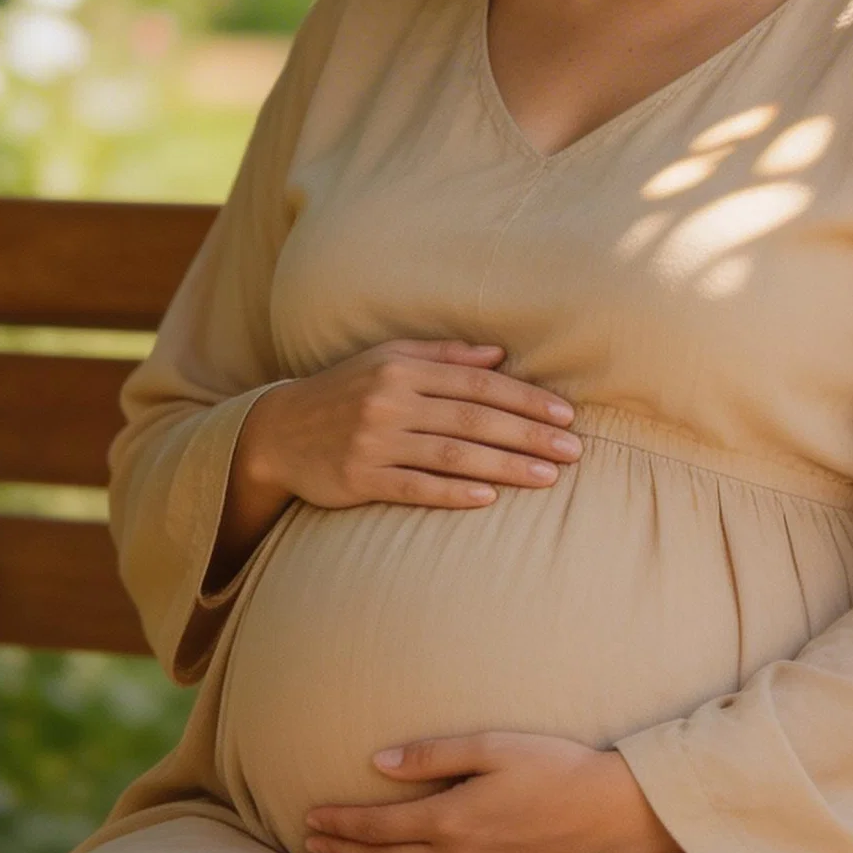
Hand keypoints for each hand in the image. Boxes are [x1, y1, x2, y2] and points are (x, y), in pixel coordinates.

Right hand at [209, 340, 581, 583]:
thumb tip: (500, 354)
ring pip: (452, 454)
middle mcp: (390, 402)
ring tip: (548, 478)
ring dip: (505, 466)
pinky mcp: (360, 479)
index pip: (476, 383)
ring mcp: (374, 442)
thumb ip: (442, 356)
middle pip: (473, 418)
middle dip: (528, 435)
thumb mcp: (386, 360)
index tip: (564, 416)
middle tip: (573, 451)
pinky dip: (453, 493)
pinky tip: (489, 499)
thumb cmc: (345, 392)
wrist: (278, 432)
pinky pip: (415, 487)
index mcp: (402, 369)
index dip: (524, 399)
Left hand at [303, 733, 682, 852]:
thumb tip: (378, 763)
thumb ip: (433, 755)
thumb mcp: (495, 746)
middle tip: (308, 842)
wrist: (617, 815)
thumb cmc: (559, 769)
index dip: (339, 822)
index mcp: (452, 820)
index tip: (310, 816)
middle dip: (340, 851)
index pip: (377, 826)